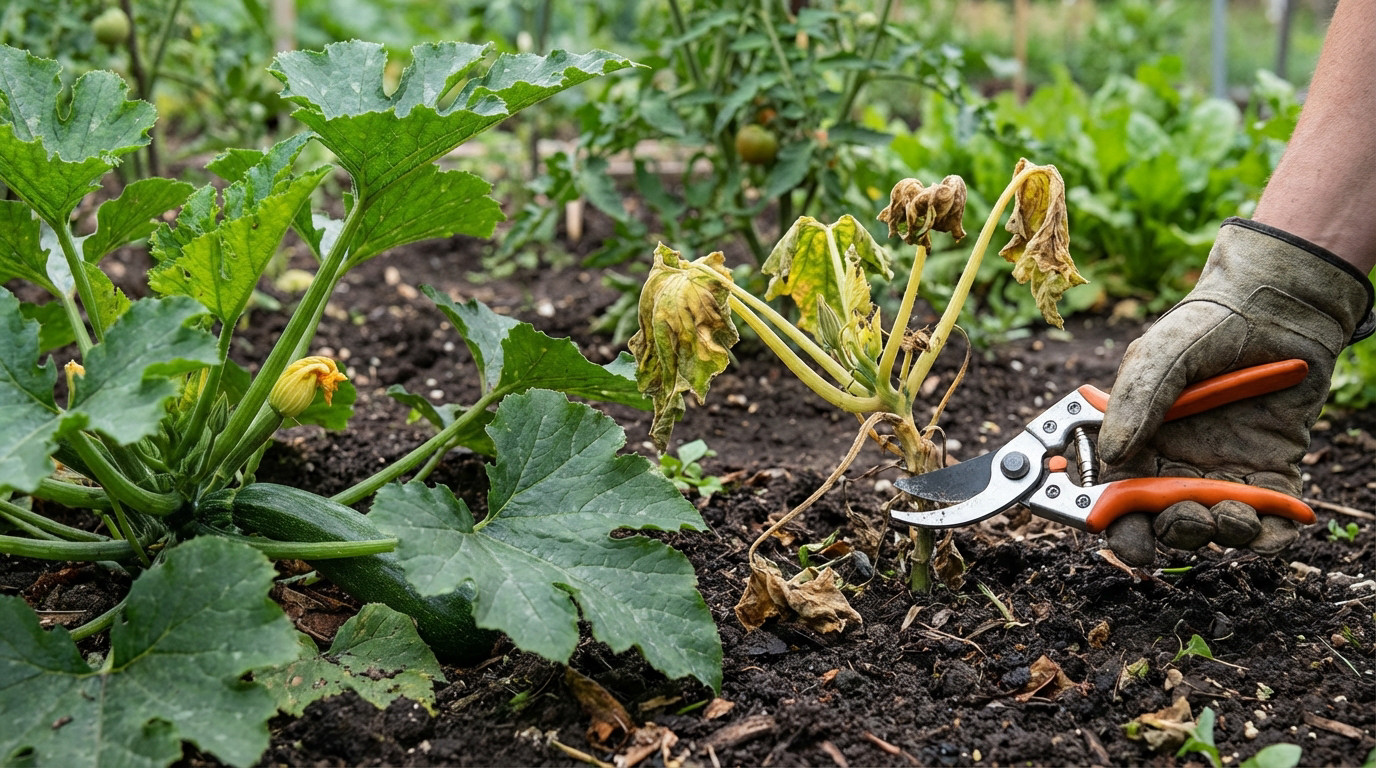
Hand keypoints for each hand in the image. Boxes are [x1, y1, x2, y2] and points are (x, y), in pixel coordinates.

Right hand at [1099, 219, 1373, 564]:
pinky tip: (1268, 524)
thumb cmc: (1206, 325)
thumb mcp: (1156, 355)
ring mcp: (1224, 471)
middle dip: (1167, 533)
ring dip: (1217, 532)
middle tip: (1181, 520)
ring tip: (1228, 513)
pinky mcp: (1273, 472)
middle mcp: (1176, 464)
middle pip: (1160, 521)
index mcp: (1137, 442)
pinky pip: (1269, 521)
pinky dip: (1268, 536)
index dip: (1108, 519)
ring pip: (1213, 527)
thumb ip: (1133, 403)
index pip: (1113, 493)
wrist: (1277, 307)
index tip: (1115, 530)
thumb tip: (1109, 456)